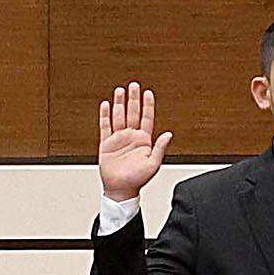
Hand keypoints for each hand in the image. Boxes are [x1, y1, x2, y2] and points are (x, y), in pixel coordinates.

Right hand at [97, 82, 172, 203]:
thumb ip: (160, 147)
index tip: (148, 93)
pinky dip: (105, 115)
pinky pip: (105, 126)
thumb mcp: (153, 164)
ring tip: (120, 90)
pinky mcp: (107, 143)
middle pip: (132, 113)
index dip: (147, 105)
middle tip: (134, 85)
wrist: (121, 189)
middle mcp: (131, 137)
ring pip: (119, 116)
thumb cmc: (137, 179)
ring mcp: (119, 139)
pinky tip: (106, 105)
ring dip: (120, 103)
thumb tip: (169, 134)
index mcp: (144, 140)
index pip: (146, 118)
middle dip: (133, 98)